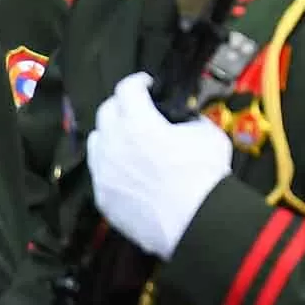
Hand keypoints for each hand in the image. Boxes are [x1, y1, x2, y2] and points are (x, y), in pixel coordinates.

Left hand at [88, 73, 231, 258]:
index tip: (146, 84)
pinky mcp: (104, 198)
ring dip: (110, 136)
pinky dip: (112, 167)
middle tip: (137, 110)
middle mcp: (113, 144)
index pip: (126, 88)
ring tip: (128, 142)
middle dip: (121, 106)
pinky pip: (101, 174)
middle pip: (105, 112)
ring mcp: (105, 173)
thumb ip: (191, 121)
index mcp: (138, 122)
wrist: (198, 222)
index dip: (138, 82)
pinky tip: (130, 172)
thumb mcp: (208, 134)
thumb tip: (186, 121)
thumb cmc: (204, 178)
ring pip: (96, 143)